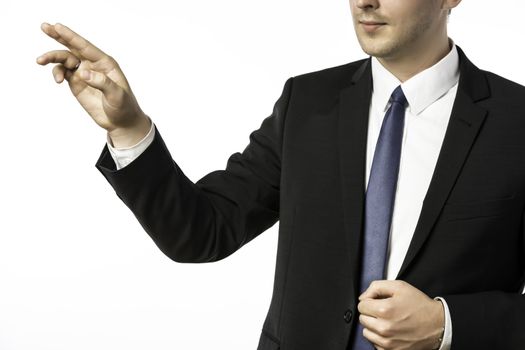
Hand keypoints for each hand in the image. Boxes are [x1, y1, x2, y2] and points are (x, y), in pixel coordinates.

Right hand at [36, 22, 149, 146]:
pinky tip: (57, 80)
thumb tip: (83, 73)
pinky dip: (57, 73)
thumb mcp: (117, 95)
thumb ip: (102, 82)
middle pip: (73, 47)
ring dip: (52, 58)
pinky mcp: (77, 83)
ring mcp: (84, 73)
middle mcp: (93, 65)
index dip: (71, 36)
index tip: (57, 27)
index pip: (86, 47)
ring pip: (65, 59)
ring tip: (40, 60)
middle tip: (44, 26)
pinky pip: (63, 72)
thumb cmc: (124, 106)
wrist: (121, 122)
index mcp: (105, 63)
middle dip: (59, 36)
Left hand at [358, 280, 444, 349]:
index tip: (377, 302)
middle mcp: (385, 328)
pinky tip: (390, 331)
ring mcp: (388, 342)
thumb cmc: (420, 306)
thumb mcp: (399, 287)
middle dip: (371, 313)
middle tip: (384, 311)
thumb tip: (363, 297)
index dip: (369, 301)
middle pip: (363, 318)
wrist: (437, 325)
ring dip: (373, 326)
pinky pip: (375, 343)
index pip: (361, 305)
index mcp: (385, 310)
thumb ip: (376, 287)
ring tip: (387, 321)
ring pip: (366, 332)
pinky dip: (379, 337)